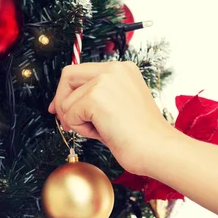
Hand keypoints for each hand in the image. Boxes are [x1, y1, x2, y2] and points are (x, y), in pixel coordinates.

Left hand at [49, 61, 177, 174]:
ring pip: (67, 101)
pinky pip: (70, 114)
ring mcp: (104, 81)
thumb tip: (62, 103)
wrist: (156, 149)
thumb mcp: (117, 106)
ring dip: (77, 122)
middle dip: (61, 101)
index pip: (80, 70)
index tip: (61, 108)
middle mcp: (113, 69)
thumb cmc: (140, 136)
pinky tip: (101, 133)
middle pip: (68, 76)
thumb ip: (95, 97)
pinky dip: (80, 129)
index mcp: (122, 69)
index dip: (66, 90)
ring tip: (101, 130)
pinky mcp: (95, 98)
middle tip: (66, 123)